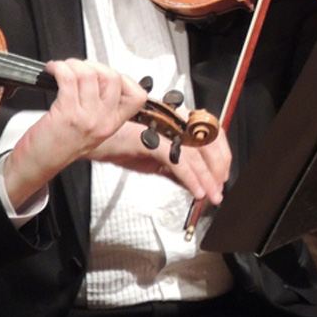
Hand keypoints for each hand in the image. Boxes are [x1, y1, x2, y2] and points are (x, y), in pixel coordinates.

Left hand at [2, 60, 148, 210]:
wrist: (37, 164)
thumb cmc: (59, 147)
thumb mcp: (93, 131)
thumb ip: (103, 109)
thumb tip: (100, 79)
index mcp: (113, 124)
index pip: (137, 96)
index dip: (124, 79)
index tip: (106, 75)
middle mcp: (103, 120)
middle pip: (113, 78)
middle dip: (95, 65)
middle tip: (80, 68)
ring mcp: (86, 116)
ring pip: (89, 74)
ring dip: (74, 64)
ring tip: (63, 68)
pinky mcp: (66, 112)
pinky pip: (68, 78)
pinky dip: (59, 68)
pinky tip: (54, 70)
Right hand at [88, 120, 231, 204]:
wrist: (94, 141)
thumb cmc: (120, 145)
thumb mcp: (156, 159)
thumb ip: (177, 169)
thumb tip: (197, 184)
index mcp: (179, 121)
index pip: (212, 135)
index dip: (221, 157)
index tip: (221, 177)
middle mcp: (175, 120)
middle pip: (210, 143)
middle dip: (218, 170)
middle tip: (218, 190)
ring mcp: (164, 129)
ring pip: (196, 155)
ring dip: (207, 179)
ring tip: (211, 196)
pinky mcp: (152, 140)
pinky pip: (178, 161)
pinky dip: (191, 178)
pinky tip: (196, 191)